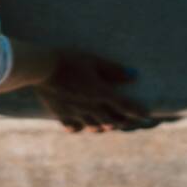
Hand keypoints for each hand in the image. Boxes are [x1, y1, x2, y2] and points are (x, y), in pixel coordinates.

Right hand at [34, 51, 150, 132]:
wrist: (40, 67)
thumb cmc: (68, 59)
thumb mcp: (92, 60)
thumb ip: (113, 69)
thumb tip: (133, 76)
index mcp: (101, 92)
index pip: (126, 106)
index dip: (138, 111)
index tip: (146, 115)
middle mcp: (91, 106)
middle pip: (112, 120)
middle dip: (123, 121)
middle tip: (128, 121)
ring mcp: (76, 113)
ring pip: (95, 126)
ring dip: (104, 126)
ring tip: (108, 124)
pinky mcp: (61, 114)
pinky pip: (74, 127)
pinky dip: (80, 127)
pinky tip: (81, 125)